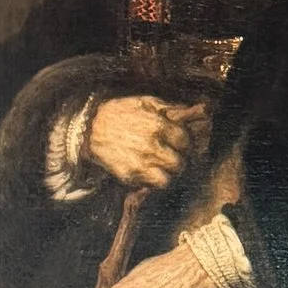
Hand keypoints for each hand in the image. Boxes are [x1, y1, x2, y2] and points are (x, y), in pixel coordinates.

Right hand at [84, 96, 205, 191]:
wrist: (90, 128)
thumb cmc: (120, 112)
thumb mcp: (146, 102)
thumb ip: (171, 108)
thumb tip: (197, 111)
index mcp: (158, 125)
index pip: (185, 140)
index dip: (185, 143)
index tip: (179, 143)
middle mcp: (152, 146)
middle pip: (180, 162)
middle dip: (179, 159)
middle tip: (173, 156)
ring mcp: (141, 163)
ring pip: (170, 176)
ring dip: (169, 172)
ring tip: (163, 166)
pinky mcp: (131, 175)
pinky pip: (155, 185)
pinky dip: (157, 181)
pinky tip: (152, 172)